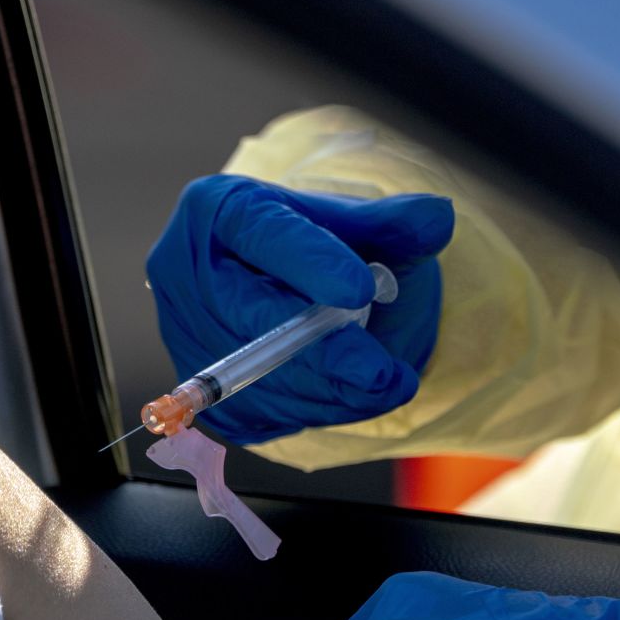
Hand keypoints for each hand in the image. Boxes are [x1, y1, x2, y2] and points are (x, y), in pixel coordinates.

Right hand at [146, 175, 453, 443]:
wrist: (283, 285)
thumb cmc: (317, 247)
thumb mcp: (358, 224)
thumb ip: (395, 223)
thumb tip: (435, 217)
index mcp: (216, 210)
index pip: (262, 235)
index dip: (309, 264)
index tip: (360, 289)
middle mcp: (184, 271)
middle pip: (252, 316)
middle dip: (324, 350)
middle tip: (383, 372)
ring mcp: (186, 332)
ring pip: (259, 375)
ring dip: (330, 391)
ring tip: (390, 383)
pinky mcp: (203, 384)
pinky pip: (259, 410)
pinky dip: (315, 410)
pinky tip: (354, 395)